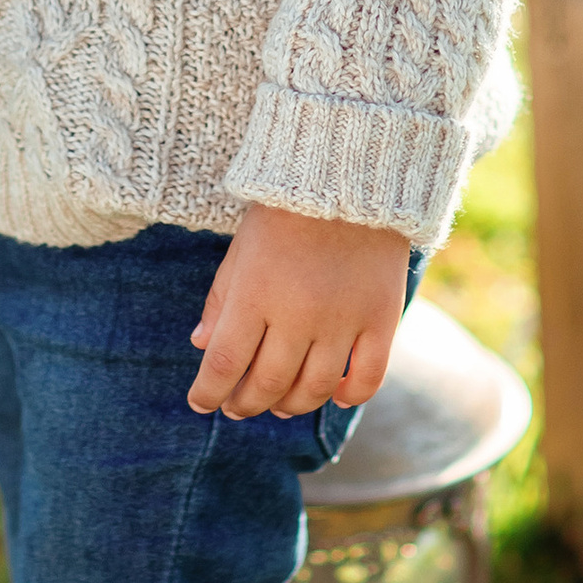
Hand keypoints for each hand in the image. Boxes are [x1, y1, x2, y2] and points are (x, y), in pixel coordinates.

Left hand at [187, 204, 407, 419]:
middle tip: (238, 407)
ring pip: (315, 388)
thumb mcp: (241, 249)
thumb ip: (222, 300)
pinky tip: (336, 397)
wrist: (349, 175)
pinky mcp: (381, 318)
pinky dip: (351, 396)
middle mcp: (298, 314)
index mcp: (255, 294)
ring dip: (292, 406)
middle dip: (246, 403)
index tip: (201, 402)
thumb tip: (202, 346)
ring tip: (280, 407)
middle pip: (268, 382)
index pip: (224, 364)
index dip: (208, 393)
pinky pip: (368, 377)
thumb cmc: (285, 212)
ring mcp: (343, 319)